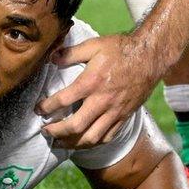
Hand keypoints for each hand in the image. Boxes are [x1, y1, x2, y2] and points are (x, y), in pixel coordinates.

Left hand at [36, 33, 160, 148]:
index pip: (63, 100)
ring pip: (92, 137)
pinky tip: (84, 142)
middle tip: (45, 132)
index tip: (38, 110)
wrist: (150, 56)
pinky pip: (108, 136)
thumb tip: (51, 58)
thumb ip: (71, 53)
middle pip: (75, 126)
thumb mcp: (94, 45)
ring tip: (60, 143)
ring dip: (73, 143)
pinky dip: (93, 142)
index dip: (47, 107)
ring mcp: (115, 111)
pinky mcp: (125, 116)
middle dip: (57, 132)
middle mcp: (102, 101)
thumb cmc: (121, 49)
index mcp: (91, 82)